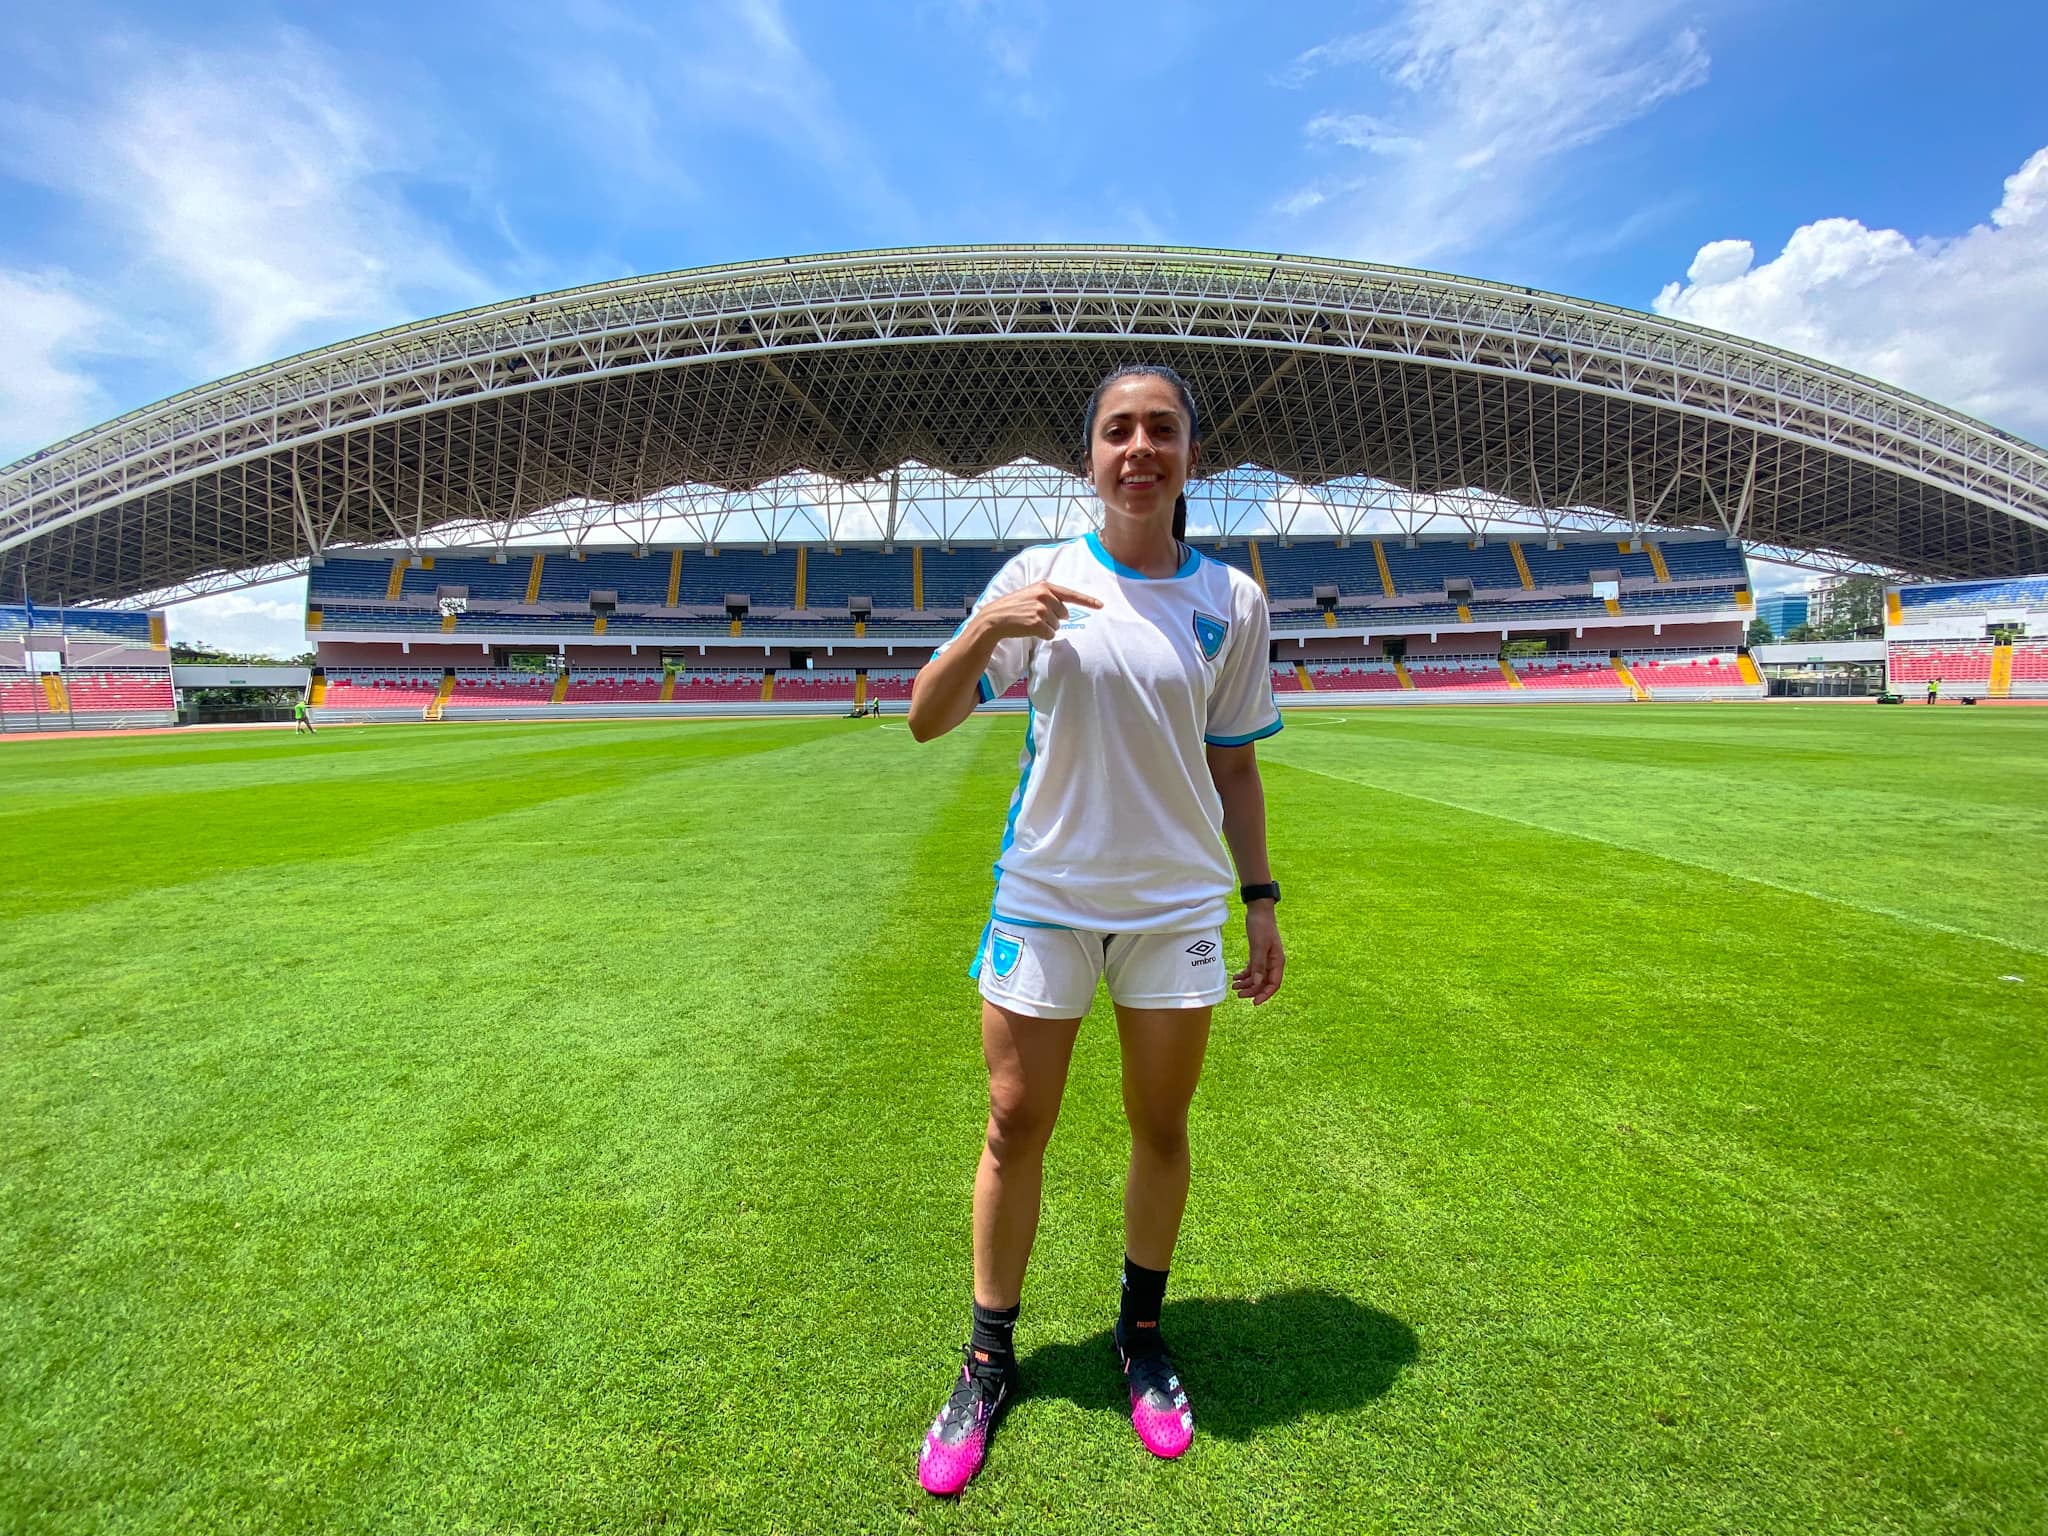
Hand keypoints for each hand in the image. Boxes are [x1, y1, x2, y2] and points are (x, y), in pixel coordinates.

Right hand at [973, 581, 1102, 641]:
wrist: (995, 618)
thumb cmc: (1014, 607)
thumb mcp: (1031, 594)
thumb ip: (1049, 597)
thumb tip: (1067, 613)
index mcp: (1044, 586)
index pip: (1071, 594)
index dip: (1088, 601)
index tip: (1101, 605)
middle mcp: (1044, 596)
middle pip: (1064, 614)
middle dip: (1054, 618)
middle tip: (1035, 616)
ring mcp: (1041, 610)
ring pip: (1057, 625)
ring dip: (1046, 627)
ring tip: (1030, 622)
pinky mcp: (1037, 623)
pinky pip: (1050, 634)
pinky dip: (1042, 635)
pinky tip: (1030, 629)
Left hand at [1233, 903, 1284, 1004]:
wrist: (1258, 910)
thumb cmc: (1261, 926)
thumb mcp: (1259, 946)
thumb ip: (1258, 965)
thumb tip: (1257, 983)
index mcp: (1278, 962)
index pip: (1274, 984)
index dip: (1265, 994)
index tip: (1254, 1002)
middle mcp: (1273, 962)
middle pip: (1264, 983)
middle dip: (1252, 990)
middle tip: (1238, 994)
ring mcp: (1265, 959)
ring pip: (1257, 977)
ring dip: (1247, 983)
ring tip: (1234, 987)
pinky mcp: (1258, 954)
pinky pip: (1252, 970)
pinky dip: (1245, 975)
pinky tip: (1235, 977)